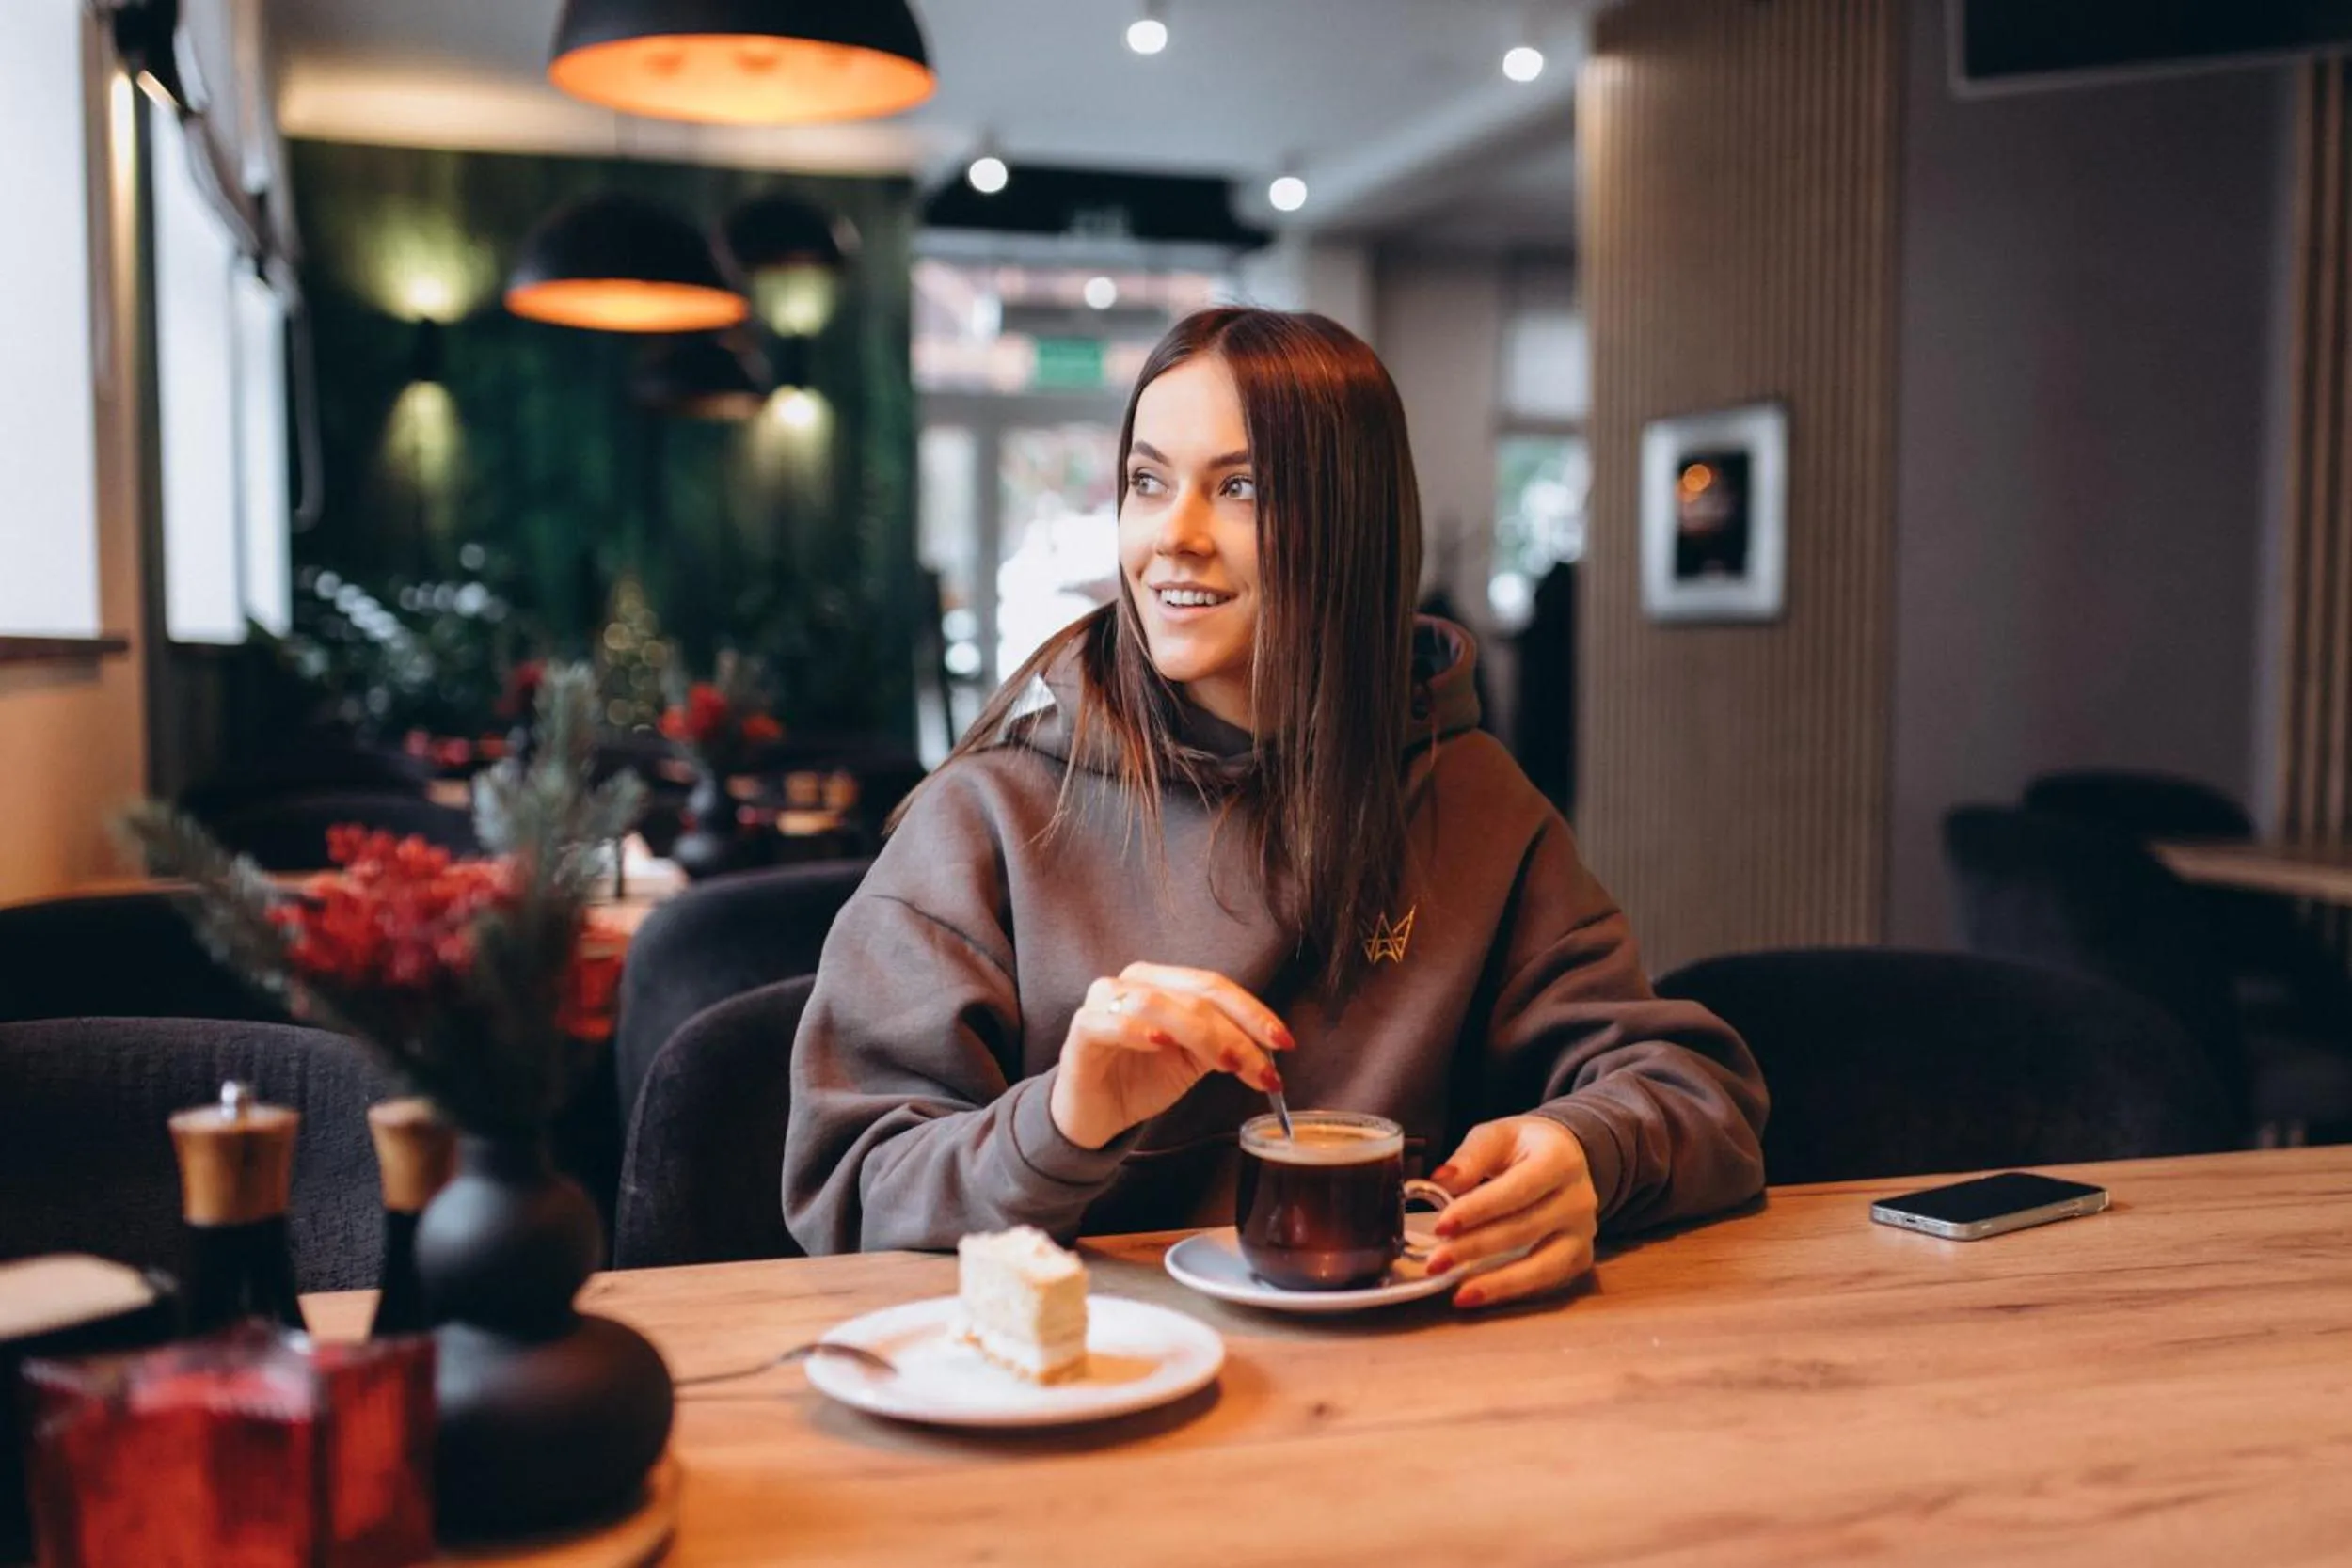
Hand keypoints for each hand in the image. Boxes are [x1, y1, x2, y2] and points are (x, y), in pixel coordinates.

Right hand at [1050, 963, 1294, 1150]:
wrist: (1094, 1113)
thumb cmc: (1141, 1079)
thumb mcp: (1193, 1061)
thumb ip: (1223, 1043)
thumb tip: (1268, 1046)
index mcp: (1163, 982)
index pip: (1214, 986)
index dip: (1253, 1012)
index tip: (1284, 1042)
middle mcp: (1134, 983)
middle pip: (1193, 994)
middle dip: (1236, 1031)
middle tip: (1262, 1067)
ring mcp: (1103, 1002)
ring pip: (1157, 1003)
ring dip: (1200, 1034)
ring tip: (1227, 1063)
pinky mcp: (1081, 1030)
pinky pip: (1108, 1021)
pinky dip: (1137, 1029)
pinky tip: (1162, 1043)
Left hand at [1424, 1116, 1598, 1309]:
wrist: (1568, 1158)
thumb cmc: (1526, 1147)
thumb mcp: (1497, 1136)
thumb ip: (1470, 1157)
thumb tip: (1442, 1181)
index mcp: (1560, 1159)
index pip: (1517, 1189)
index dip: (1478, 1210)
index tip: (1442, 1226)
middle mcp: (1579, 1198)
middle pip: (1523, 1229)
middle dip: (1475, 1248)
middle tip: (1436, 1262)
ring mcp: (1584, 1232)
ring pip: (1541, 1265)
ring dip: (1497, 1282)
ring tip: (1459, 1294)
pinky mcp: (1580, 1257)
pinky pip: (1546, 1281)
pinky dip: (1512, 1290)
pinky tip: (1481, 1294)